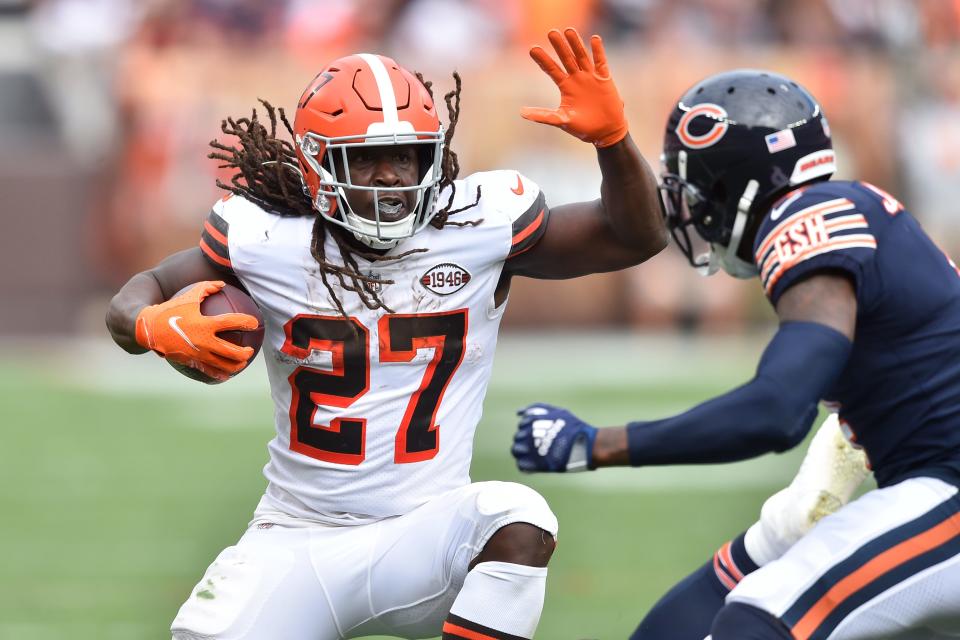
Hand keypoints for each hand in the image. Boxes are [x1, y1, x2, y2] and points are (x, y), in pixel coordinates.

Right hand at [135, 281, 257, 380]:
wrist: (148, 328)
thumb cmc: (170, 309)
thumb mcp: (188, 296)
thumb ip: (206, 288)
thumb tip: (223, 284)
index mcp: (205, 324)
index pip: (231, 322)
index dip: (246, 322)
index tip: (254, 323)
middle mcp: (203, 341)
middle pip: (231, 351)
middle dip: (245, 352)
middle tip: (250, 350)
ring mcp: (197, 354)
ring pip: (222, 365)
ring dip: (236, 365)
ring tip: (242, 363)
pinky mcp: (191, 362)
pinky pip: (208, 371)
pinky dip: (219, 374)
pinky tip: (226, 376)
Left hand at [512, 403, 597, 471]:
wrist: (585, 444)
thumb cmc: (573, 427)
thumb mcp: (556, 412)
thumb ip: (537, 409)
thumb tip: (518, 413)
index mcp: (532, 421)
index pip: (522, 425)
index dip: (531, 429)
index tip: (542, 433)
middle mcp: (528, 435)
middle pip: (517, 437)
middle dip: (526, 440)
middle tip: (541, 444)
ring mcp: (531, 450)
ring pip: (516, 450)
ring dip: (523, 452)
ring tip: (536, 453)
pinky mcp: (535, 464)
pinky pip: (521, 465)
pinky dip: (526, 465)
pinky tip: (535, 463)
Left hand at [521, 28, 627, 147]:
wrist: (605, 132)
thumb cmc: (583, 128)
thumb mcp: (561, 120)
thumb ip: (543, 116)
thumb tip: (522, 113)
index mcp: (565, 86)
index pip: (551, 69)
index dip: (543, 59)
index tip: (532, 49)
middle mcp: (576, 78)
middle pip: (566, 58)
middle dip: (559, 46)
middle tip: (551, 33)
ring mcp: (590, 77)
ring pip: (582, 56)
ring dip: (576, 44)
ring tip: (569, 30)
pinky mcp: (604, 79)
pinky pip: (601, 62)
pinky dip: (598, 51)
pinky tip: (594, 39)